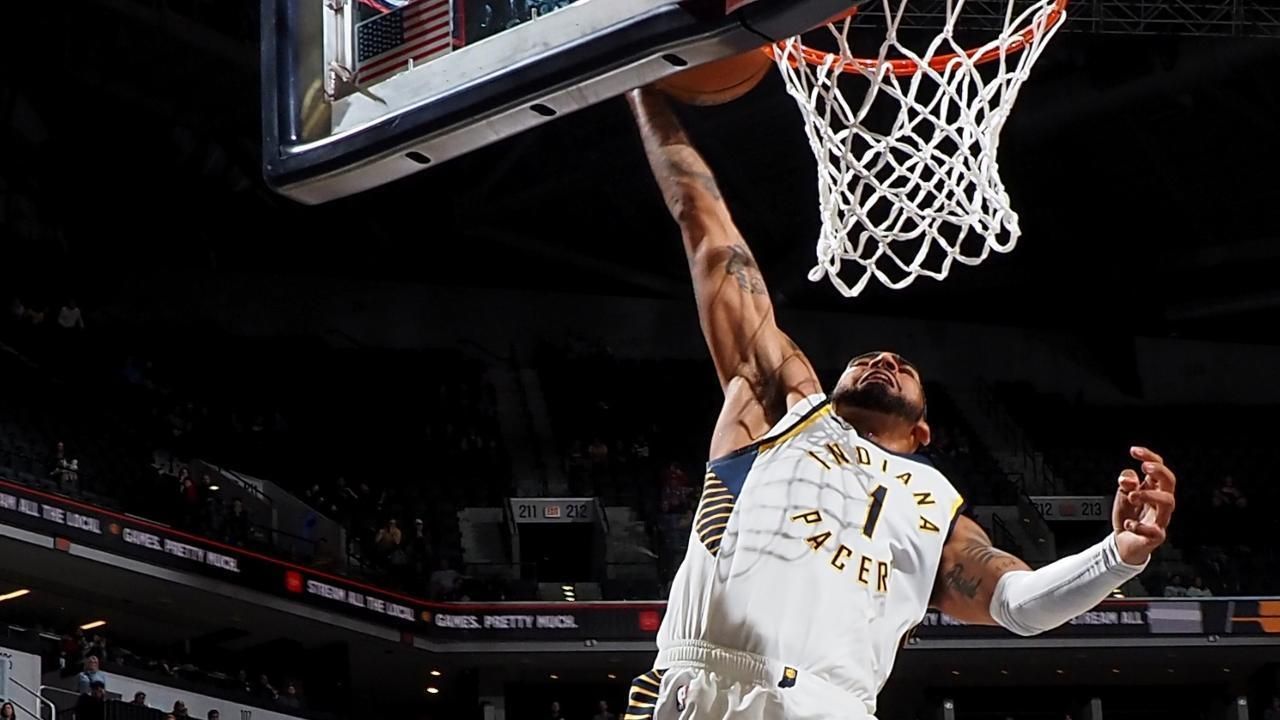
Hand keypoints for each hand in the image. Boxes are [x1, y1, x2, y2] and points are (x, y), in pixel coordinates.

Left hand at [1111, 446, 1175, 564]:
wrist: (1123, 543)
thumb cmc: (1128, 516)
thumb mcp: (1122, 494)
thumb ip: (1126, 483)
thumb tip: (1128, 479)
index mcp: (1153, 489)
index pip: (1158, 469)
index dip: (1149, 457)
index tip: (1134, 451)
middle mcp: (1160, 502)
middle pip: (1170, 482)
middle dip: (1159, 472)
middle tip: (1144, 468)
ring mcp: (1160, 519)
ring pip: (1168, 503)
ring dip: (1149, 495)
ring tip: (1132, 495)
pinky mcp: (1156, 536)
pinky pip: (1155, 531)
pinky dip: (1139, 526)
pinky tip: (1128, 523)